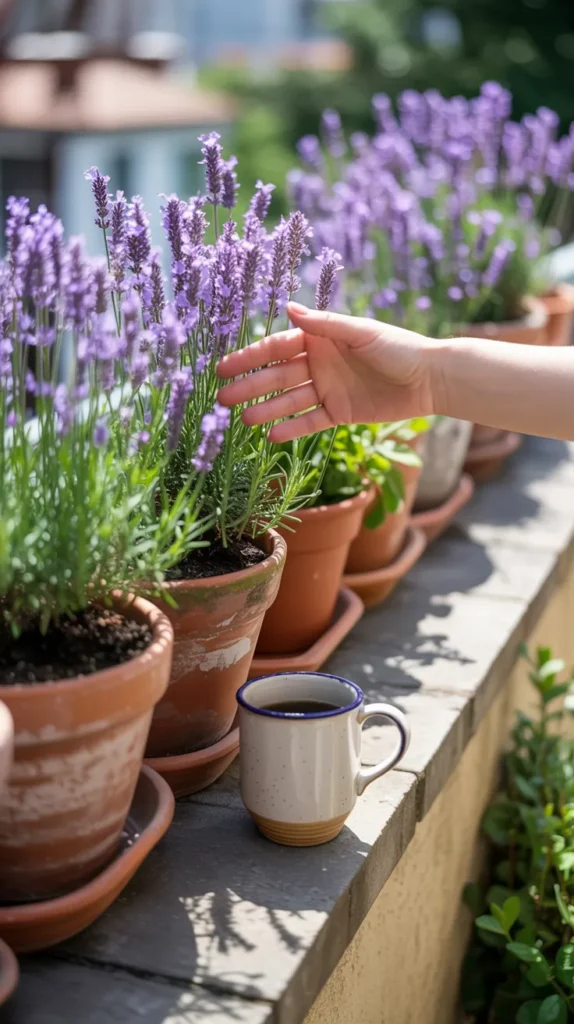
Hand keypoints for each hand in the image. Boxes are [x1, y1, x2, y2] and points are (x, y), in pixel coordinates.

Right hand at [216, 302, 438, 442]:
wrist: (430, 380)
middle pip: (277, 376)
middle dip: (249, 386)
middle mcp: (319, 363)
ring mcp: (327, 389)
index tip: (223, 368)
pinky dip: (291, 428)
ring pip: (289, 401)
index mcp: (320, 339)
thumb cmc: (399, 348)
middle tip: (223, 399)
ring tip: (242, 420)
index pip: (276, 348)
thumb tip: (289, 309)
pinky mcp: (339, 413)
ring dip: (265, 409)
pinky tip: (270, 436)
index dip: (249, 358)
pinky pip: (310, 422)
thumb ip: (325, 325)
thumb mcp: (361, 333)